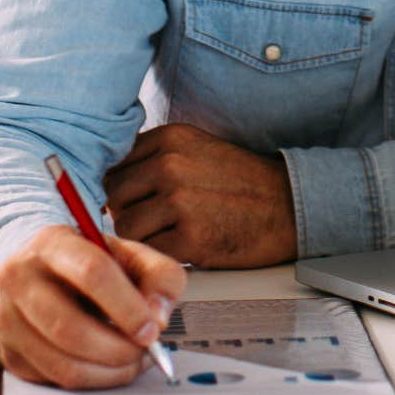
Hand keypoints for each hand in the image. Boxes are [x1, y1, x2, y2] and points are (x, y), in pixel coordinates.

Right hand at [0, 225, 184, 389]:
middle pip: (70, 328)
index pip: (91, 273)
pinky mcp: (9, 352)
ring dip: (108, 370)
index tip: (152, 330)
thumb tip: (158, 316)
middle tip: (145, 349)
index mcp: (51, 243)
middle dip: (118, 348)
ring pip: (61, 363)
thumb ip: (159, 277)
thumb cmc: (91, 263)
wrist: (43, 271)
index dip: (127, 307)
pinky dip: (92, 379)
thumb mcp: (131, 255)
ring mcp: (7, 319)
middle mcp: (19, 279)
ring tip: (132, 358)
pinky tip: (108, 364)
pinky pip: (54, 379)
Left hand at [103, 122, 298, 267]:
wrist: (287, 206)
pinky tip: (181, 247)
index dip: (119, 186)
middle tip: (152, 221)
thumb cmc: (239, 182)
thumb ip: (152, 158)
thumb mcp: (195, 150)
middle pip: (114, 195)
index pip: (113, 162)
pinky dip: (159, 255)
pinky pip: (149, 251)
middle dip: (126, 211)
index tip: (132, 199)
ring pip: (126, 227)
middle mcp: (171, 165)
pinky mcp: (191, 238)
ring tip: (168, 234)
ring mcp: (180, 201)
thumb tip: (106, 182)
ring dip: (141, 237)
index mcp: (170, 139)